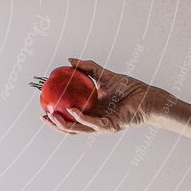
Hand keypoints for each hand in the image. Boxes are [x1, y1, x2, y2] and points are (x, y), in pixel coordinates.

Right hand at [42, 59, 169, 134]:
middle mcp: (95, 121)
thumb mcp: (103, 74)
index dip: (56, 114)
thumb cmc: (129, 87)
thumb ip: (87, 68)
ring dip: (63, 125)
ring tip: (52, 116)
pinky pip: (92, 123)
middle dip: (54, 125)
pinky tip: (71, 111)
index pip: (70, 116)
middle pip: (70, 128)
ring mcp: (102, 126)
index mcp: (91, 111)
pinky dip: (80, 118)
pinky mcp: (110, 127)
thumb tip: (69, 60)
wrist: (147, 96)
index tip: (43, 105)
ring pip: (78, 130)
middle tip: (43, 116)